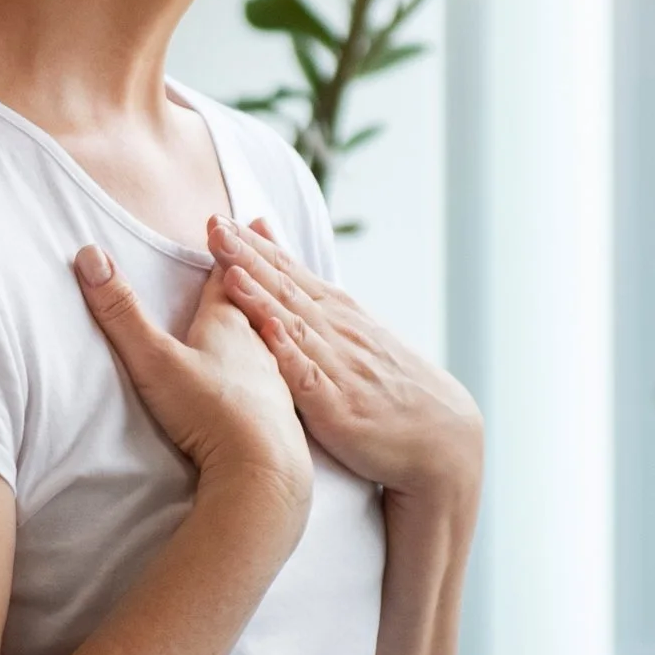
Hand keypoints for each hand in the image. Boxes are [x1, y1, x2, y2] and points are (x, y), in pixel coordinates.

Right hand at [73, 244, 313, 538]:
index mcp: (228, 323)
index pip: (226, 273)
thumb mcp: (154, 358)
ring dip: (274, 303)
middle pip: (259, 291)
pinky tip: (283, 364)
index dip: (223, 245)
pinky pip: (287, 370)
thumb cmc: (210, 411)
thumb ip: (121, 312)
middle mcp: (259, 342)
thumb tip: (88, 254)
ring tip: (278, 285)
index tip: (224, 220)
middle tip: (266, 226)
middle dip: (257, 260)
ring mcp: (276, 379)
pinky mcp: (284, 415)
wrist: (264, 472)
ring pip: (277, 329)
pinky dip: (286, 352)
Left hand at [207, 217, 483, 507]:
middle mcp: (337, 332)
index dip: (252, 245)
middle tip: (212, 225)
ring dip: (260, 297)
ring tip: (230, 270)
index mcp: (338, 313)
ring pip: (293, 325)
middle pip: (285, 288)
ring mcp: (339, 367)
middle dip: (247, 256)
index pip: (288, 271)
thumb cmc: (389, 384)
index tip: (218, 218)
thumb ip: (310, 294)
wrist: (442, 437)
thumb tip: (277, 255)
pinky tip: (269, 332)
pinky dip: (290, 352)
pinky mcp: (339, 408)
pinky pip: (310, 377)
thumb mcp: (352, 330)